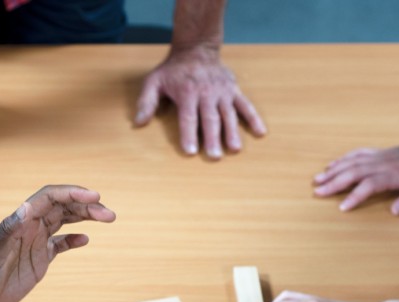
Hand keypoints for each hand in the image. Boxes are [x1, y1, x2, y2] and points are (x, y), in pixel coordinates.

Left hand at [0, 185, 115, 301]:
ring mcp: (34, 244)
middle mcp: (28, 228)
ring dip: (85, 219)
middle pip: (62, 207)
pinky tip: (85, 240)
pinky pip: (59, 245)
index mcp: (18, 222)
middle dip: (86, 206)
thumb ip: (8, 230)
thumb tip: (27, 208)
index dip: (72, 194)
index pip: (49, 198)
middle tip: (109, 214)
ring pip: (64, 223)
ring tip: (107, 218)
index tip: (94, 197)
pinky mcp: (37, 262)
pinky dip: (73, 240)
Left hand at [134, 46, 265, 158]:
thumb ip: (146, 102)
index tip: (190, 151)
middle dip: (212, 138)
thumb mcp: (154, 81)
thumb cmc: (173, 70)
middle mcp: (206, 93)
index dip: (188, 135)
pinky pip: (246, 105)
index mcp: (187, 93)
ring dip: (232, 132)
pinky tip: (260, 132)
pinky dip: (254, 118)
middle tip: (214, 156)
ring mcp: (222, 92)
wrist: (196, 48)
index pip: (188, 118)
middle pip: (210, 119)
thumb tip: (138, 123)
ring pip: (228, 114)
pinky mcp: (234, 90)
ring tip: (235, 150)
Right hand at [313, 137, 398, 214]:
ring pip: (351, 163)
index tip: (342, 208)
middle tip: (317, 192)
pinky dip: (342, 160)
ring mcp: (378, 157)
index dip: (355, 196)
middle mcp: (382, 164)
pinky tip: (331, 166)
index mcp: (394, 174)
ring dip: (333, 171)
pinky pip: (356, 154)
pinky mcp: (377, 153)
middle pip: (354, 172)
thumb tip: (394, 211)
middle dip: (334, 183)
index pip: (370, 184)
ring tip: (316, 179)